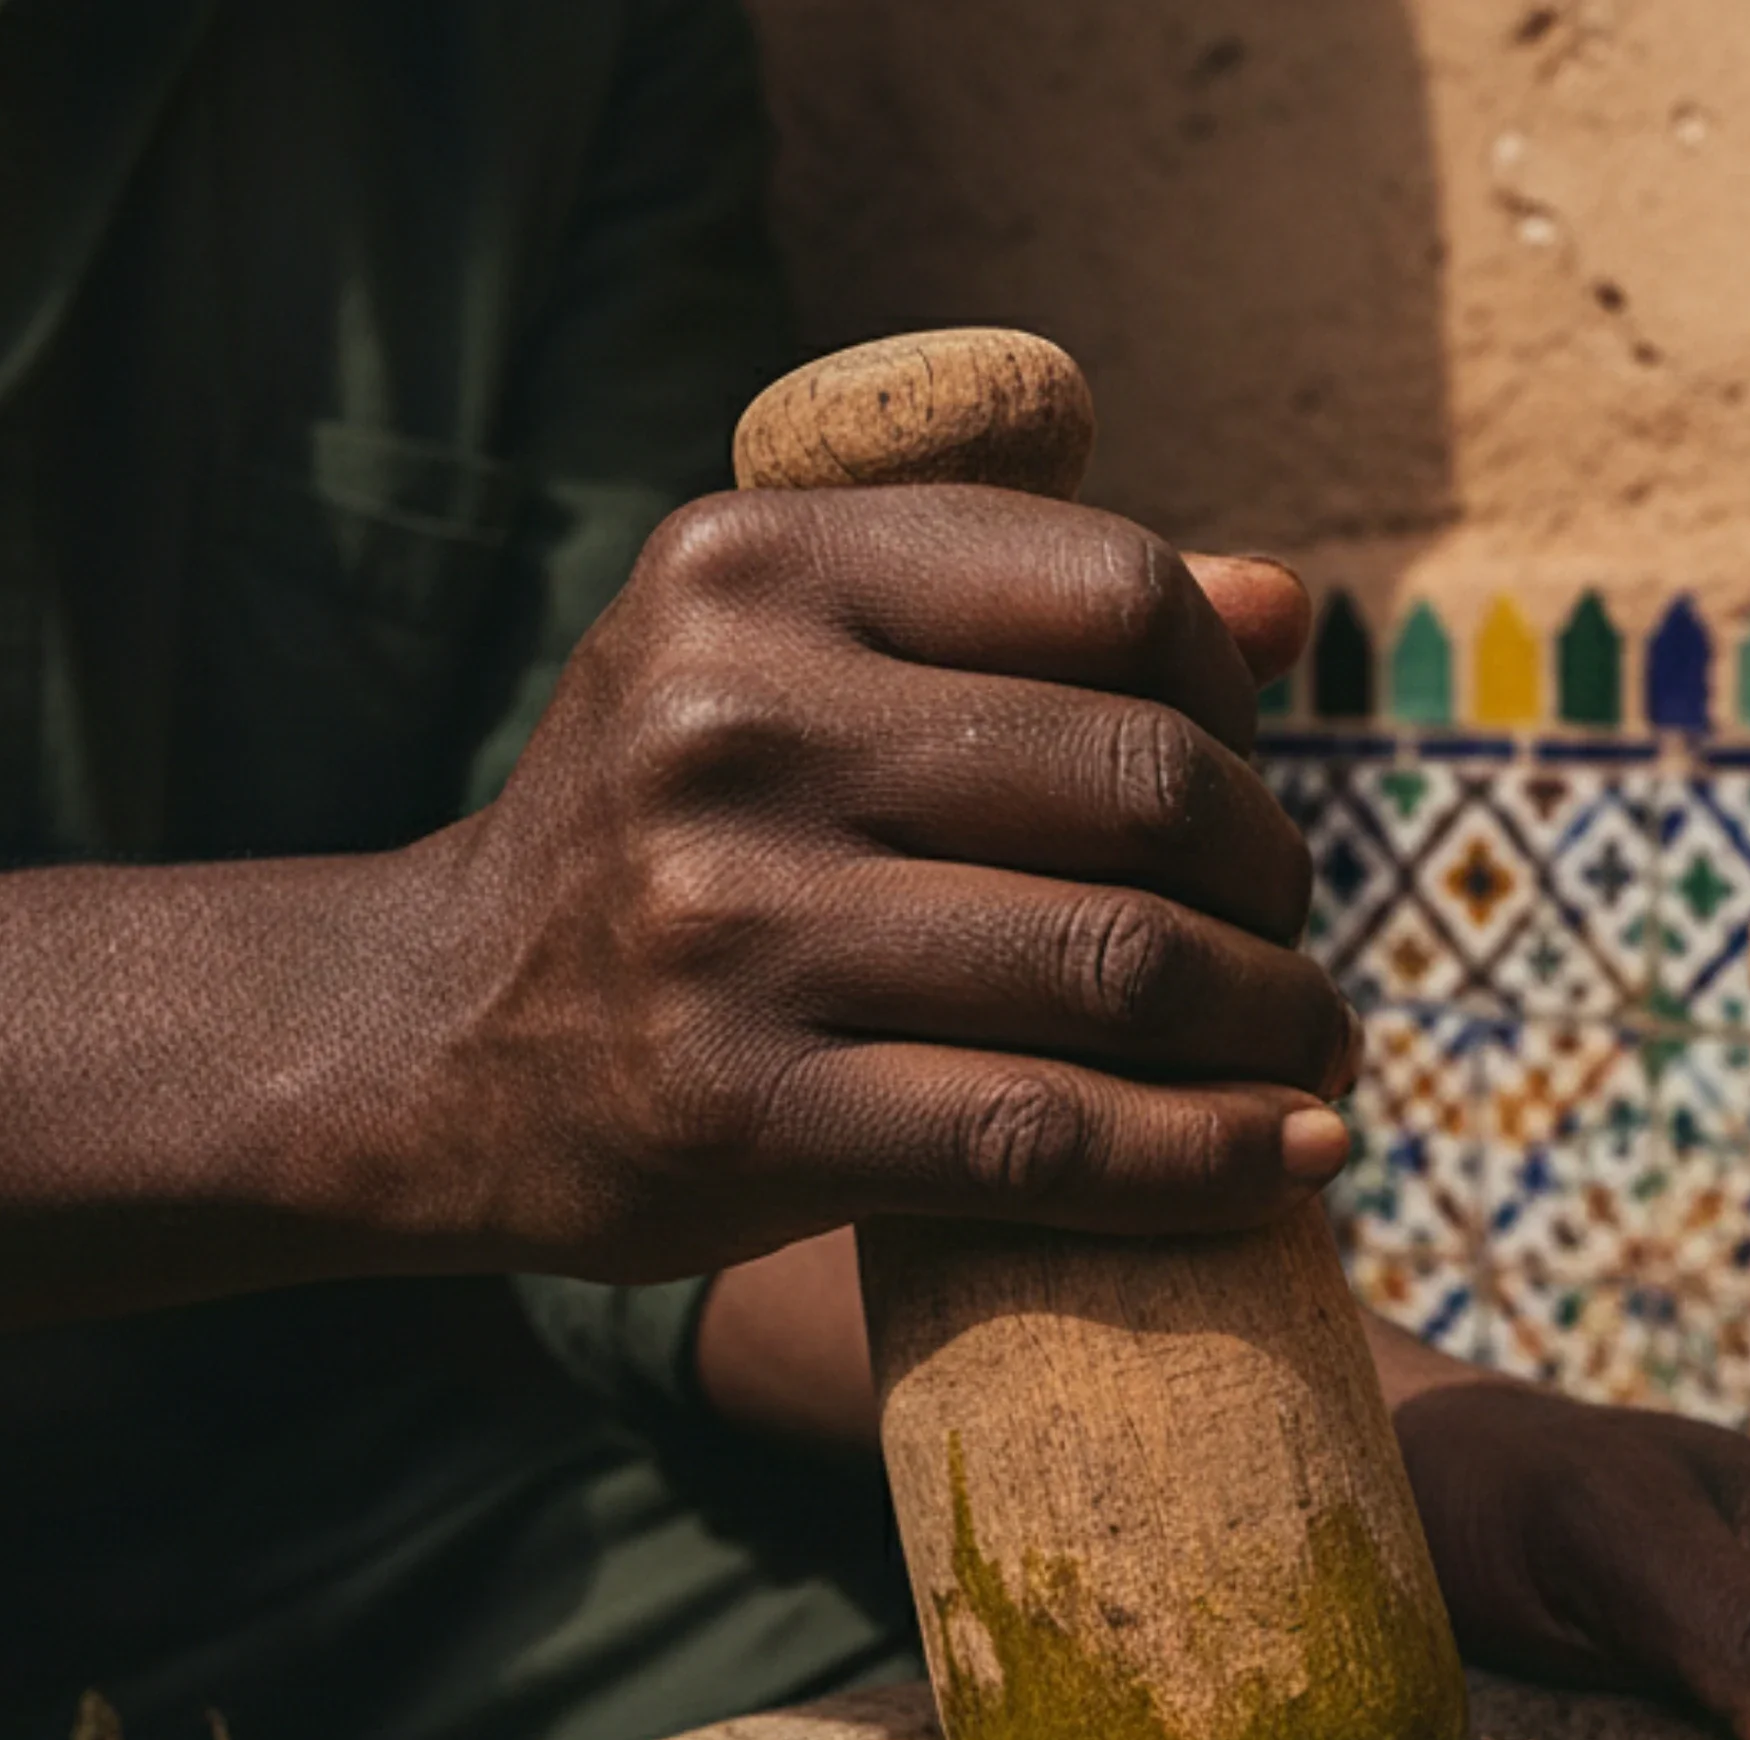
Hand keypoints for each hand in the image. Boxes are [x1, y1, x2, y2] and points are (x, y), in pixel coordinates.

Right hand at [404, 503, 1355, 1278]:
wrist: (436, 1043)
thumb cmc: (677, 845)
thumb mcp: (789, 670)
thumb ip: (1017, 622)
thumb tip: (1282, 610)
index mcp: (756, 566)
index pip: (1112, 594)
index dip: (1236, 705)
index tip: (1247, 793)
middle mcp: (732, 722)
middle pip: (1144, 786)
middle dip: (1274, 878)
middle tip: (1289, 945)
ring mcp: (731, 925)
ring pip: (1120, 966)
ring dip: (1277, 1026)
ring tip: (1313, 1056)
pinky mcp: (746, 1115)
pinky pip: (1049, 1139)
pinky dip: (1211, 1162)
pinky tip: (1295, 1163)